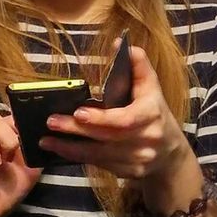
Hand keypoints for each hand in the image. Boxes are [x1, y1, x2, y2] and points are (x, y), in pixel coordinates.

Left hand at [41, 44, 188, 179]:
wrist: (170, 153)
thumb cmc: (155, 112)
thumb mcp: (151, 87)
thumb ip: (137, 65)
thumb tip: (119, 43)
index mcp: (151, 114)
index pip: (124, 120)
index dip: (101, 119)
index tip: (78, 112)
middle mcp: (146, 140)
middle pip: (106, 137)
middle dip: (76, 131)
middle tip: (51, 121)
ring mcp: (137, 160)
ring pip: (98, 155)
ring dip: (70, 148)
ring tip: (46, 139)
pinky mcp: (127, 173)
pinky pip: (99, 164)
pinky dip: (78, 157)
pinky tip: (61, 149)